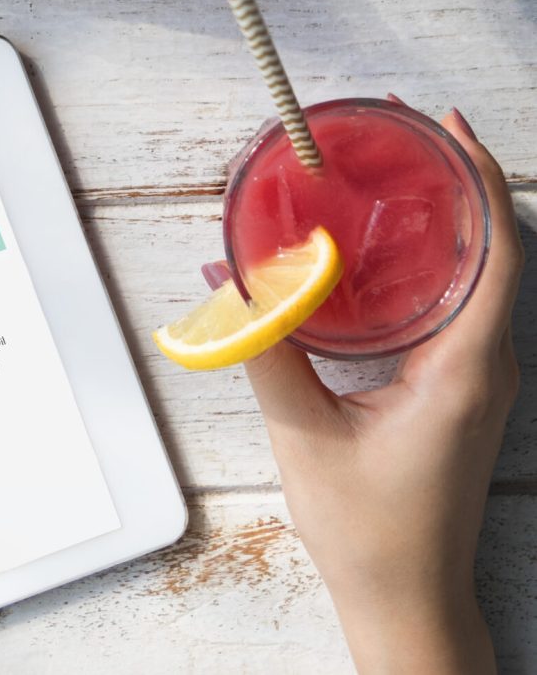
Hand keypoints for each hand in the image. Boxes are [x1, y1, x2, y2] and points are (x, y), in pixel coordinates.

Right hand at [243, 108, 520, 674]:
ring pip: (484, 275)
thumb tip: (226, 273)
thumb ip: (263, 346)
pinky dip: (440, 257)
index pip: (498, 252)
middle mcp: (487, 366)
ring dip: (450, 216)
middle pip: (496, 249)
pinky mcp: (462, 390)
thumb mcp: (301, 431)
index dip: (480, 180)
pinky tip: (394, 243)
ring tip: (399, 170)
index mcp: (466, 369)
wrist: (408, 599)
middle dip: (458, 179)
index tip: (447, 127)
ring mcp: (480, 379)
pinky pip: (465, 303)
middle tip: (404, 129)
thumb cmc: (368, 530)